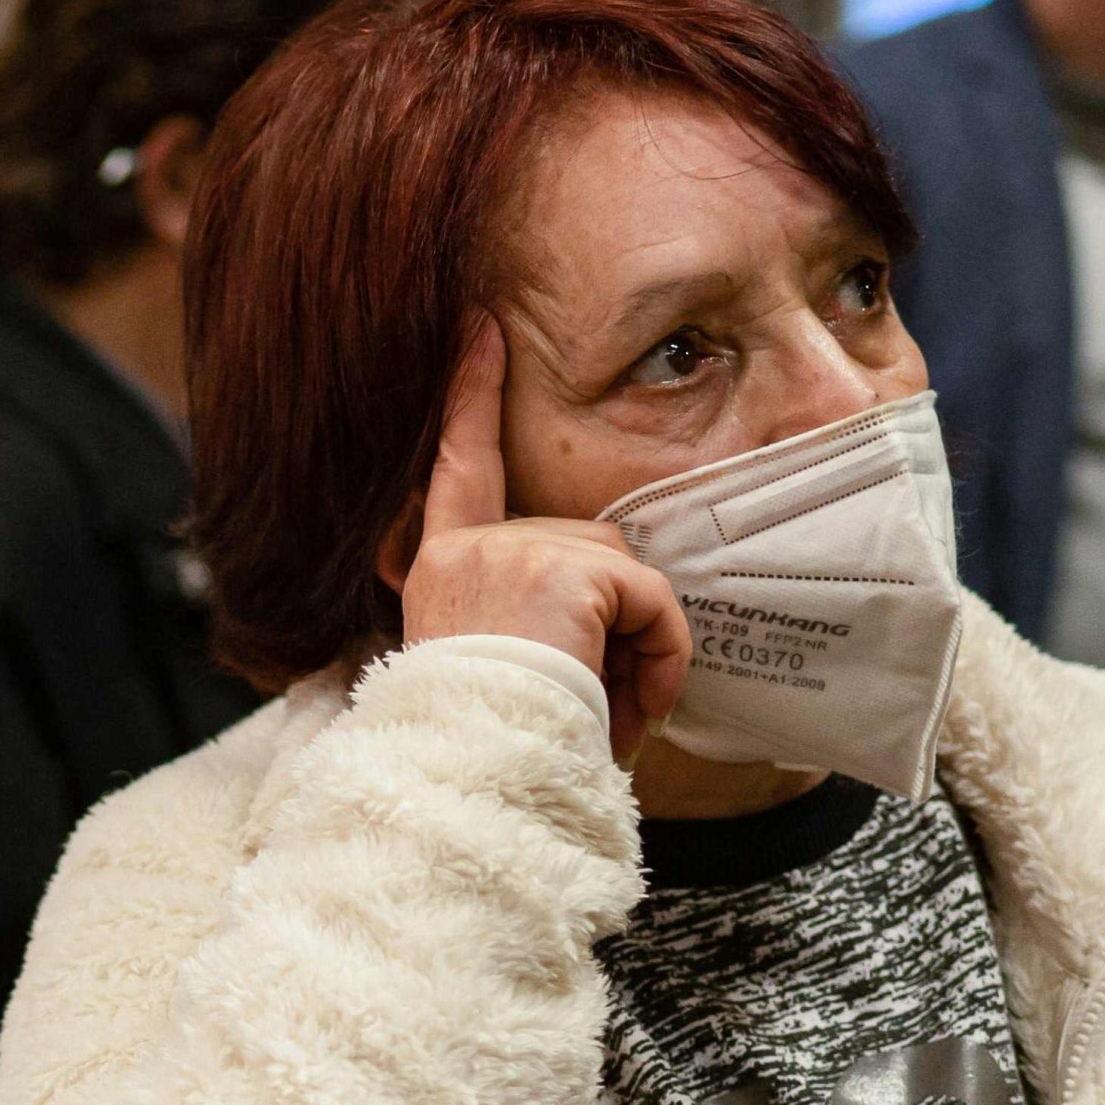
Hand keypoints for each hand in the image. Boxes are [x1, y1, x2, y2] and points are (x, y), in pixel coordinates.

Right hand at [396, 325, 692, 758]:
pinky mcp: (567, 568)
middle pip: (591, 549)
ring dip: (638, 650)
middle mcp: (467, 548)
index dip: (468, 395)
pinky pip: (653, 599)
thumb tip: (615, 605)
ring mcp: (514, 551)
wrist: (480, 778)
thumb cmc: (493, 752)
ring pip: (628, 577)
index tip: (477, 326)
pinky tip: (626, 708)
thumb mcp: (503, 672)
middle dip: (615, 627)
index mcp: (442, 569)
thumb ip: (539, 617)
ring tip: (601, 718)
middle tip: (595, 712)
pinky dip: (661, 656)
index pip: (458, 466)